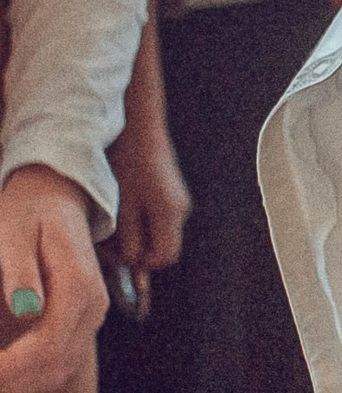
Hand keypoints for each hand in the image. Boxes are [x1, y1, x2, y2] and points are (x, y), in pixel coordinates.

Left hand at [0, 164, 107, 392]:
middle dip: (10, 382)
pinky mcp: (83, 321)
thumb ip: (20, 271)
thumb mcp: (12, 233)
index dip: (8, 368)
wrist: (56, 199)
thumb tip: (26, 310)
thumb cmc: (25, 214)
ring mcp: (92, 316)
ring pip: (59, 370)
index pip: (47, 345)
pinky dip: (31, 376)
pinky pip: (61, 362)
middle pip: (55, 365)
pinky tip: (3, 373)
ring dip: (19, 384)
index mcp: (78, 286)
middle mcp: (94, 306)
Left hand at [107, 117, 189, 268]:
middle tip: (110, 240)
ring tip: (113, 220)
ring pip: (159, 231)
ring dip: (137, 232)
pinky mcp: (171, 192)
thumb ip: (129, 238)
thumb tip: (132, 260)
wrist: (139, 130)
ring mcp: (178, 200)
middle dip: (137, 247)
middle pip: (163, 244)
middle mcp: (180, 210)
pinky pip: (158, 216)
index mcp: (171, 215)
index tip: (119, 254)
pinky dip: (141, 218)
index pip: (165, 257)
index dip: (142, 263)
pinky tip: (123, 205)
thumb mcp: (122, 206)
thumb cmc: (129, 164)